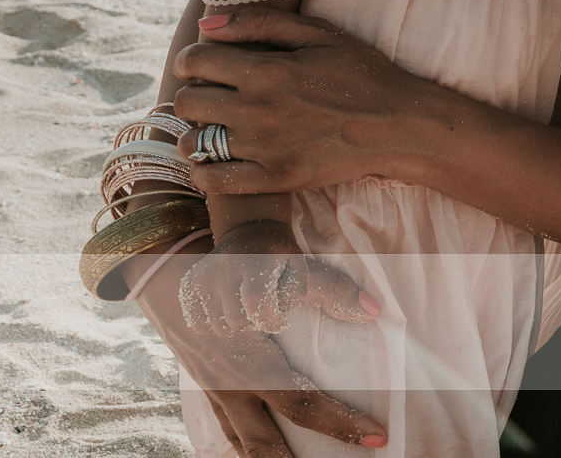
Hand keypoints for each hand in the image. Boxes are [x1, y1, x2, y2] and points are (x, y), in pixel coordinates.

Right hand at [138, 242, 386, 452]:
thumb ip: (329, 290)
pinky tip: (264, 454)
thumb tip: (373, 310)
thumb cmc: (239, 266)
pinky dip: (244, 447)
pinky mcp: (205, 388)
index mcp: (251, 362)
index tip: (377, 437)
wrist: (179, 267)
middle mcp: (229, 384)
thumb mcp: (286, 268)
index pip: (301, 403)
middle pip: (264, 442)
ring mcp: (212, 390)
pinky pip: (226, 428)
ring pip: (240, 441)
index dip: (340, 423)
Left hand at [173, 7, 444, 195]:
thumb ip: (260, 23)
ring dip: (198, 131)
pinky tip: (220, 157)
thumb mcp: (320, 34)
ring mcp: (264, 150)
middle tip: (217, 93)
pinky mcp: (273, 179)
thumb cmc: (362, 72)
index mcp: (267, 71)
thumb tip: (206, 24)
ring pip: (193, 142)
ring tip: (221, 125)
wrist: (400, 124)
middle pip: (186, 102)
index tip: (205, 64)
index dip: (192, 59)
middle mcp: (258, 111)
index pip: (194, 62)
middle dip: (196, 92)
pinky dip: (204, 170)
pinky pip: (211, 180)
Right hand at [181, 219, 380, 336]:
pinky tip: (230, 308)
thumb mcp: (309, 272)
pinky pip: (202, 325)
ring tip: (249, 303)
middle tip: (266, 304)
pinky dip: (218, 323)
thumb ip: (337, 292)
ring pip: (221, 328)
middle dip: (258, 320)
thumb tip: (373, 312)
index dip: (274, 316)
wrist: (246, 232)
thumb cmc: (284, 256)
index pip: (261, 307)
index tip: (281, 315)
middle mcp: (223, 269)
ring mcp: (201, 280)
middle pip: (241, 322)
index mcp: (256, 262)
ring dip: (239, 323)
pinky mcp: (187, 290)